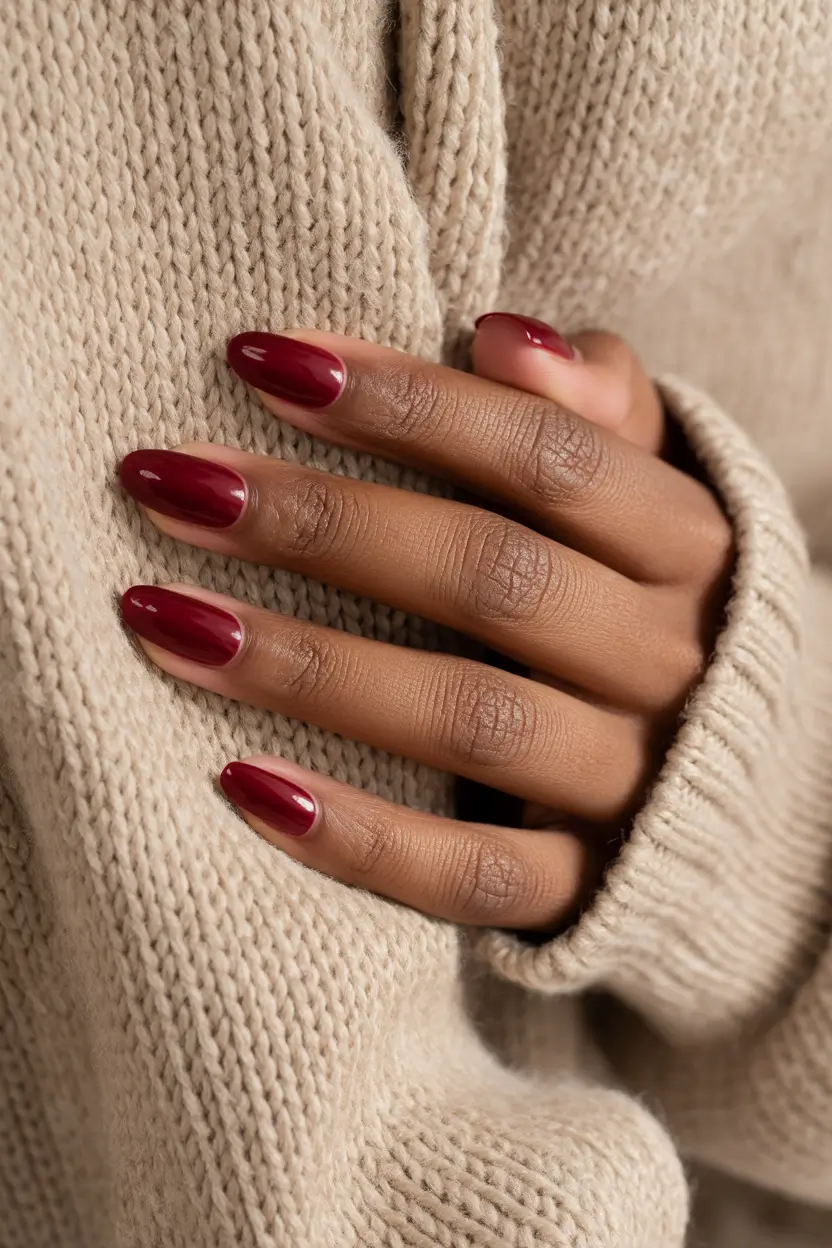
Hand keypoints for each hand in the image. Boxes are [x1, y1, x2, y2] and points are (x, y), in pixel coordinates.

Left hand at [119, 316, 731, 929]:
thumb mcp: (647, 487)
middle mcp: (668, 658)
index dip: (405, 403)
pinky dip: (359, 840)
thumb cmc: (638, 596)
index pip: (545, 456)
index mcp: (686, 541)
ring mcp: (629, 781)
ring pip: (467, 720)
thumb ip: (593, 406)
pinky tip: (239, 785)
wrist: (732, 778)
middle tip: (172, 486)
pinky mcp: (585, 884)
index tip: (258, 359)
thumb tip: (508, 335)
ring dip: (306, 667)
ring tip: (163, 618)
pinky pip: (473, 876)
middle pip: (489, 579)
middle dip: (321, 525)